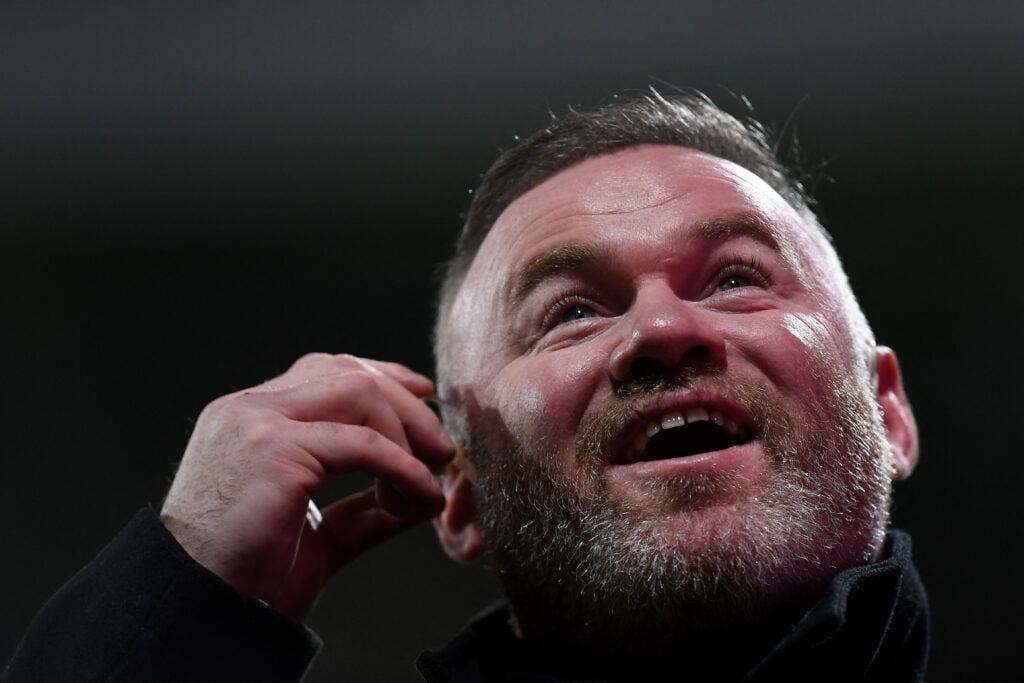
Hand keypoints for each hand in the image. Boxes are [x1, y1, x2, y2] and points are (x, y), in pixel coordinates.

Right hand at [159, 353, 454, 618]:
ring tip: (426, 479)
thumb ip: (365, 507)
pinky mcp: (272, 450)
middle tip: (441, 451)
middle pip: (349, 371)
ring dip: (408, 434)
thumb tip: (425, 492)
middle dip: (408, 407)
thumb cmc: (244, 578)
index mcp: (250, 417)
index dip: (384, 378)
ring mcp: (257, 422)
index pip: (326, 370)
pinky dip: (403, 467)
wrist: (195, 611)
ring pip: (359, 392)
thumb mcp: (317, 532)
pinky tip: (417, 493)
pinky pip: (363, 444)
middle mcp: (249, 408)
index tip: (423, 400)